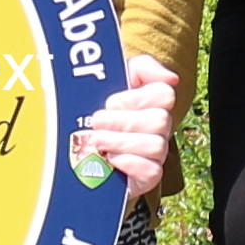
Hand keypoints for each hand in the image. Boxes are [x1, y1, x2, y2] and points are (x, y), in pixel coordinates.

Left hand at [73, 56, 177, 201]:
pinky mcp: (148, 177)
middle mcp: (159, 128)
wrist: (73, 153)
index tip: (111, 102)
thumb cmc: (94, 111)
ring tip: (97, 141)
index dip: (136, 97)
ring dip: (120, 141)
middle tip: (97, 122)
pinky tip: (110, 160)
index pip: (165, 93)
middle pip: (159, 120)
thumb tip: (171, 78)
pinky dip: (127, 163)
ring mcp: (156, 154)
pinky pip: (151, 170)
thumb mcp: (112, 80)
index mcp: (153, 102)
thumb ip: (142, 67)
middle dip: (122, 120)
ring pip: (155, 145)